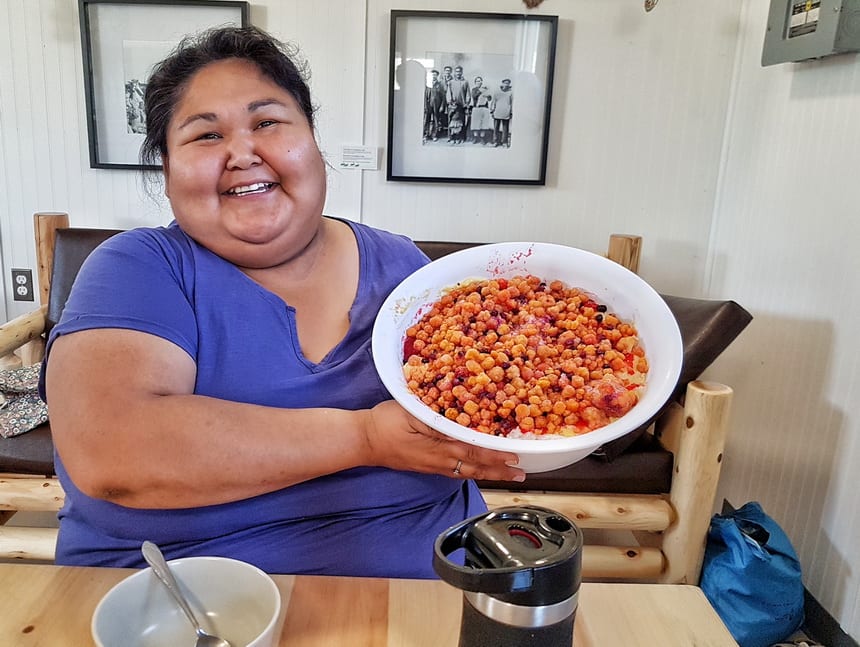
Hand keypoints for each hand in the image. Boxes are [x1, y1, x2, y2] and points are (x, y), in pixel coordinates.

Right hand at [362, 400, 524, 482]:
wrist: (363, 440)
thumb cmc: (385, 423)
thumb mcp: (411, 413)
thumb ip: (436, 418)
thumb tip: (461, 421)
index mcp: (439, 446)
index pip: (474, 451)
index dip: (496, 455)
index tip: (514, 456)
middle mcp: (440, 460)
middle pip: (476, 466)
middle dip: (500, 470)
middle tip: (521, 474)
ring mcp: (433, 466)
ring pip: (467, 471)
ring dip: (489, 473)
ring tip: (507, 475)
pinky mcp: (427, 466)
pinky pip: (456, 472)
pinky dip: (472, 471)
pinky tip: (477, 470)